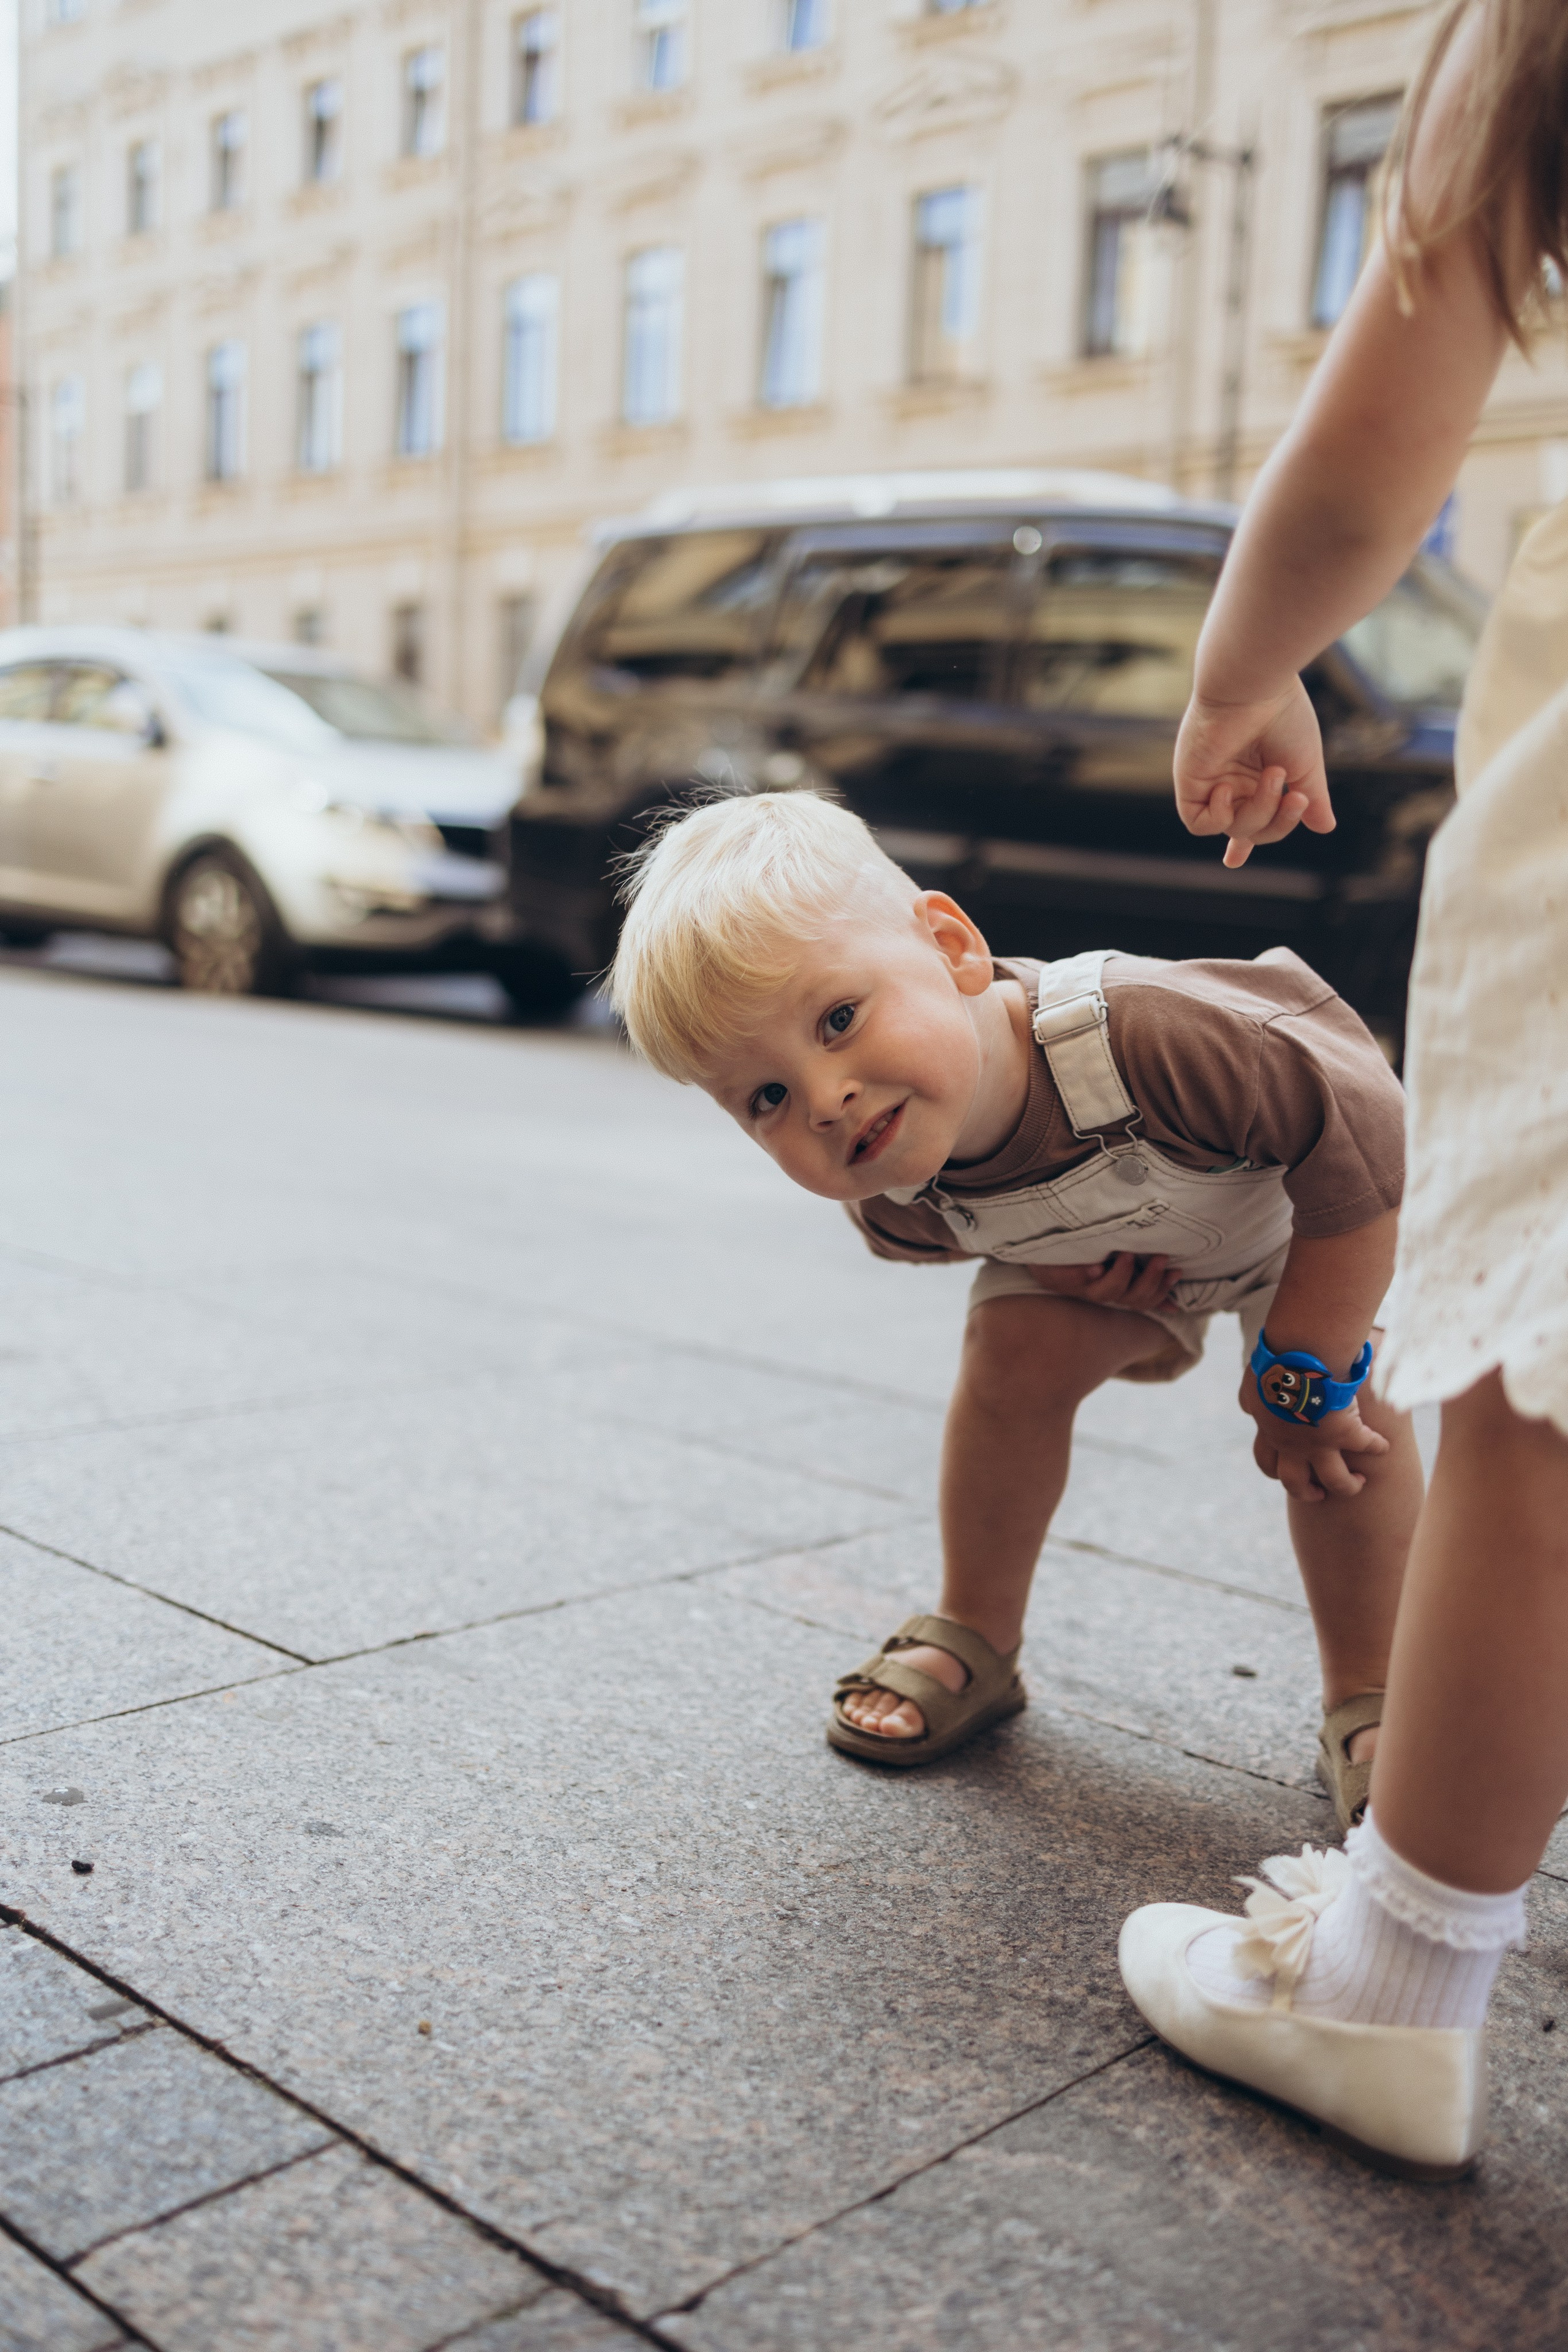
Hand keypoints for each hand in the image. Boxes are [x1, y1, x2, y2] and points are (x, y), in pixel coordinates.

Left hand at [1025, 1253, 1180, 1313]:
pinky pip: (1072, 1279)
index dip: (1163, 1290)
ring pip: (1106, 1294)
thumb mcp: (1118, 1260)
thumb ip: (1143, 1275)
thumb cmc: (1083, 1252)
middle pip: (1132, 1299)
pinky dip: (1084, 1274)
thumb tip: (1176, 1297)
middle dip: (1150, 1280)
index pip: (1145, 1300)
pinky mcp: (1057, 1277)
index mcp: (1116, 1289)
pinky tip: (1095, 1267)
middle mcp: (1100, 1292)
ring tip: (1127, 1254)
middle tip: (1160, 1257)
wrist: (1038, 1248)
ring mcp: (1080, 1287)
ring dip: (1121, 1275)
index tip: (1177, 1271)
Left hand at [1173, 679, 1335, 868]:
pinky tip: (1228, 789)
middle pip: (1252, 831)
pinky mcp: (1191, 781)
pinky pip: (1199, 823)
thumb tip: (1326, 828)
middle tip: (1297, 797)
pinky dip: (1219, 817)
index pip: (1248, 818)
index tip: (1232, 859)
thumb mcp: (1305, 766)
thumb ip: (1311, 798)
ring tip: (1273, 775)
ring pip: (1233, 828)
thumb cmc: (1284, 717)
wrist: (1256, 687)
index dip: (1243, 843)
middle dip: (1279, 822)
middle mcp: (1232, 781)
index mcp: (1257, 778)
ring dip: (1259, 810)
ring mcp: (1212, 782)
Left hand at [1238, 1370, 1389, 1499]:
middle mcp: (1292, 1445)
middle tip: (1319, 1494)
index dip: (1275, 1472)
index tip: (1283, 1472)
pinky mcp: (1346, 1432)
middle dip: (1307, 1493)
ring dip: (1349, 1485)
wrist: (1298, 1354)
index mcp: (1270, 1432)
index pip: (1267, 1463)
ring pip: (1336, 1480)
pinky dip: (1378, 1447)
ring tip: (1359, 1483)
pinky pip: (1367, 1446)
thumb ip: (1250, 1400)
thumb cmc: (1273, 1364)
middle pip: (1295, 1483)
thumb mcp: (1253, 1385)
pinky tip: (1384, 1447)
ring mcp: (1320, 1443)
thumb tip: (1247, 1408)